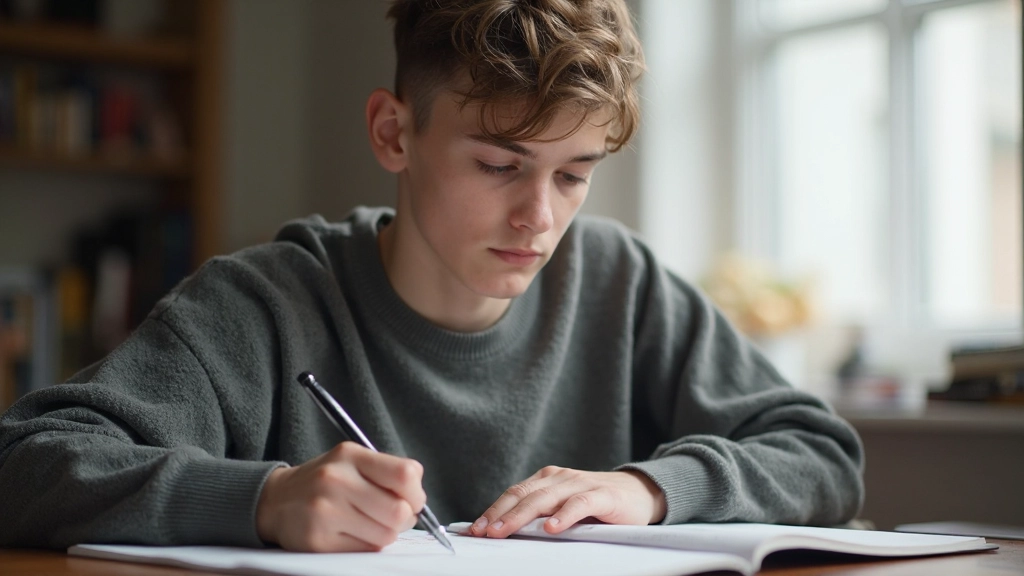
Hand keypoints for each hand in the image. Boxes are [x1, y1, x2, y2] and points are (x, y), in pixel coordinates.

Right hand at [256, 442, 426, 551]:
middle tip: (394, 517)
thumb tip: (419, 502)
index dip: (417, 493)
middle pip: (399, 511)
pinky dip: (367, 545)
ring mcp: (326, 512)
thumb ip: (387, 473)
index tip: (413, 500)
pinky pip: (365, 551)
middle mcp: (337, 480)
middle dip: (405, 519)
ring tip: (369, 523)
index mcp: (350, 456)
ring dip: (385, 534)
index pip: (405, 474)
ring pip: (386, 535)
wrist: (276, 500)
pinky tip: (351, 533)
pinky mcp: (319, 541)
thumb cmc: (324, 481)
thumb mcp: (351, 461)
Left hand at [468, 466, 666, 538]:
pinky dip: (564, 515)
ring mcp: (580, 483)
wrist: (639, 493)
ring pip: (544, 498)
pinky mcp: (601, 495)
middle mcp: (559, 478)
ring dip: (521, 516)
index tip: (475, 528)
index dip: (493, 510)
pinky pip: (579, 504)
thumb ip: (540, 515)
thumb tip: (505, 531)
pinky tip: (552, 527)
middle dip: (500, 514)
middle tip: (483, 531)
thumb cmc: (597, 505)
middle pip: (523, 495)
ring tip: (505, 530)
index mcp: (547, 480)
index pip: (513, 493)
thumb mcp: (563, 508)